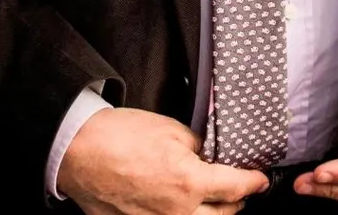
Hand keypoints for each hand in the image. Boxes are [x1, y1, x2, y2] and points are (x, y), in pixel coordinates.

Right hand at [58, 107, 267, 214]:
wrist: (77, 152)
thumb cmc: (119, 136)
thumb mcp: (170, 130)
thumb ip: (198, 147)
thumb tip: (211, 157)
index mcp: (190, 183)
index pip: (237, 188)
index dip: (254, 182)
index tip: (261, 179)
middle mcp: (178, 213)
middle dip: (237, 202)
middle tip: (240, 189)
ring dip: (213, 214)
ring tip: (214, 202)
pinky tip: (181, 206)